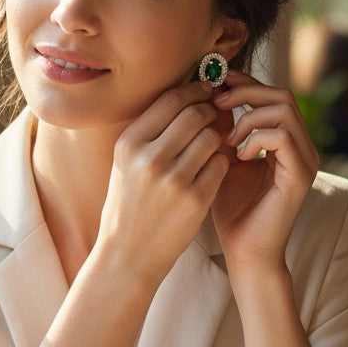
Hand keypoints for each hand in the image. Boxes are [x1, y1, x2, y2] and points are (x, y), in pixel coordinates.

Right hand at [97, 81, 229, 285]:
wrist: (127, 255)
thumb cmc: (128, 206)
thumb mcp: (126, 164)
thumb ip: (152, 132)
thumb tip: (189, 98)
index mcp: (129, 144)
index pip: (171, 100)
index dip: (193, 91)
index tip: (204, 92)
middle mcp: (149, 158)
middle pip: (195, 114)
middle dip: (210, 111)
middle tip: (216, 116)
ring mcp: (174, 180)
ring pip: (212, 138)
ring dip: (218, 137)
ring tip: (214, 145)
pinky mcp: (195, 199)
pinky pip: (221, 164)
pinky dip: (221, 162)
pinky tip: (214, 168)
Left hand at [210, 70, 318, 269]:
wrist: (245, 252)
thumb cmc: (232, 211)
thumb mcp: (223, 161)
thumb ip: (223, 131)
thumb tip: (209, 95)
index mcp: (286, 142)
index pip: (272, 96)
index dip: (244, 84)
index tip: (214, 84)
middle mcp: (302, 147)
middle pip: (282, 95)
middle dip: (245, 93)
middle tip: (217, 102)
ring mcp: (305, 161)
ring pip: (284, 111)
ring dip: (248, 117)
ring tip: (227, 139)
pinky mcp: (300, 176)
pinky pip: (281, 137)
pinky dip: (255, 139)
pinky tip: (237, 156)